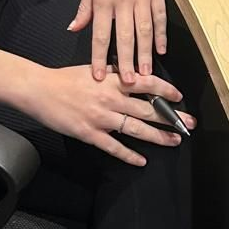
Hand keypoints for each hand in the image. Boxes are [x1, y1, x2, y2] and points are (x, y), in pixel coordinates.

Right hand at [24, 65, 195, 166]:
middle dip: (171, 117)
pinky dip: (129, 155)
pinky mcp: (90, 133)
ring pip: (136, 129)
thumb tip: (131, 72)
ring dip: (158, 137)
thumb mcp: (93, 68)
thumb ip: (113, 72)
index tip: (179, 97)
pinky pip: (114, 146)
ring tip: (174, 141)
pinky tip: (142, 161)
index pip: (146, 83)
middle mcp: (111, 98)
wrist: (40, 90)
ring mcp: (101, 117)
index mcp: (112, 79)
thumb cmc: (64, 78)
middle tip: (189, 124)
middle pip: (148, 109)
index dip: (165, 90)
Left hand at [69, 0, 165, 83]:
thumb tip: (74, 28)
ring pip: (145, 31)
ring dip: (145, 54)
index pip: (100, 34)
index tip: (98, 77)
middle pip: (125, 37)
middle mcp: (123, 1)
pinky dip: (161, 35)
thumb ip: (85, 7)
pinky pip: (160, 17)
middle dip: (126, 62)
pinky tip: (161, 50)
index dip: (99, 57)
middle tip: (128, 84)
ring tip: (145, 74)